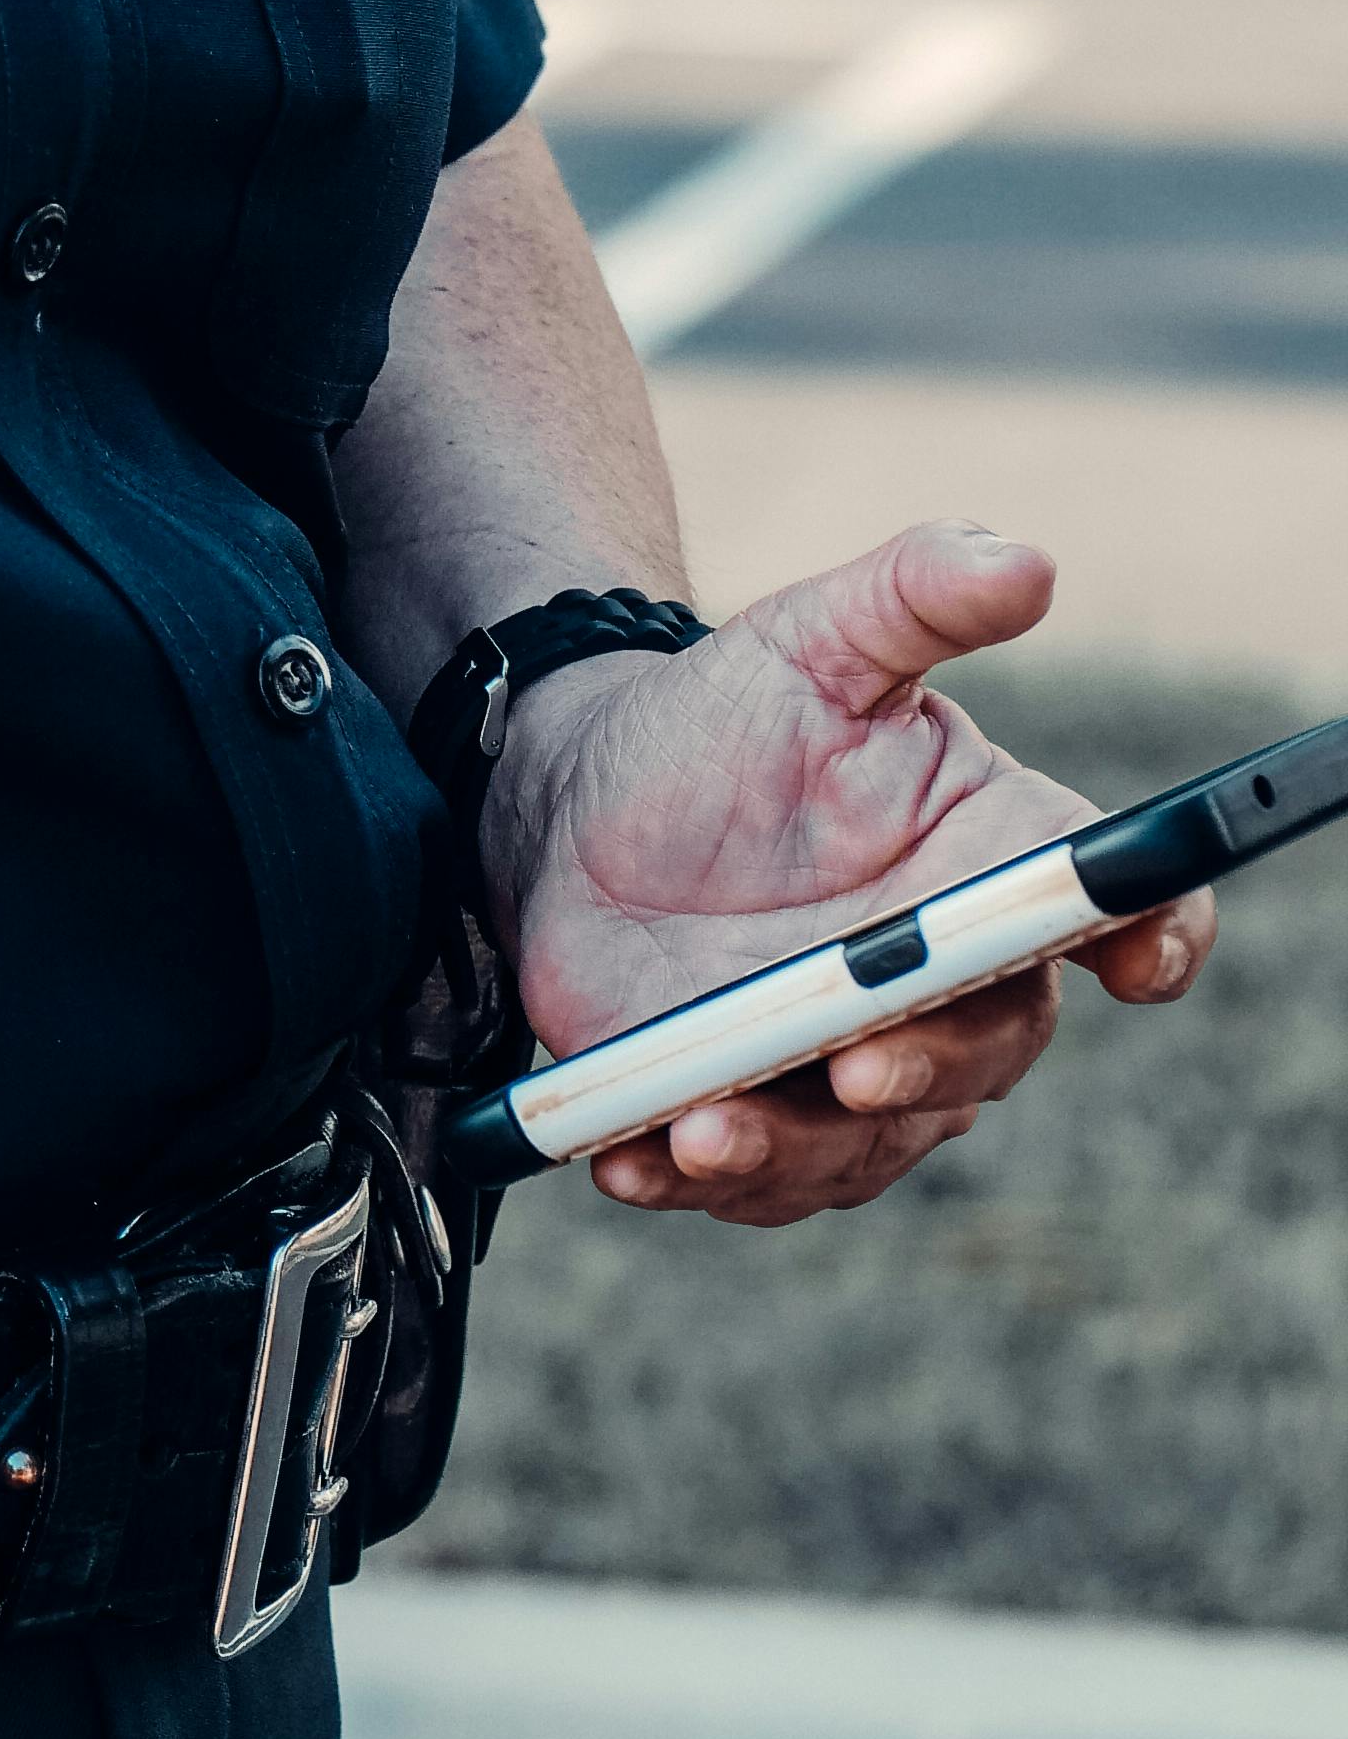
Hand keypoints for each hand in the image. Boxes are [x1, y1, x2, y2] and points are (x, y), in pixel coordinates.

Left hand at [484, 520, 1211, 1226]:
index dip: (1155, 936)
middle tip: (859, 1059)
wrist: (584, 799)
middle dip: (929, 1065)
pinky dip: (690, 1177)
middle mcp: (945, 986)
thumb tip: (1023, 561)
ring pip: (862, 1141)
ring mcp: (851, 1067)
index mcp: (994, 871)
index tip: (1143, 955)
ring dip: (789, 1146)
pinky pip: (746, 1177)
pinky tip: (632, 1156)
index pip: (1121, 912)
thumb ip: (918, 595)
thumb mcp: (816, 640)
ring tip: (706, 1123)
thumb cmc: (726, 721)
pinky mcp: (748, 1112)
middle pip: (986, 1050)